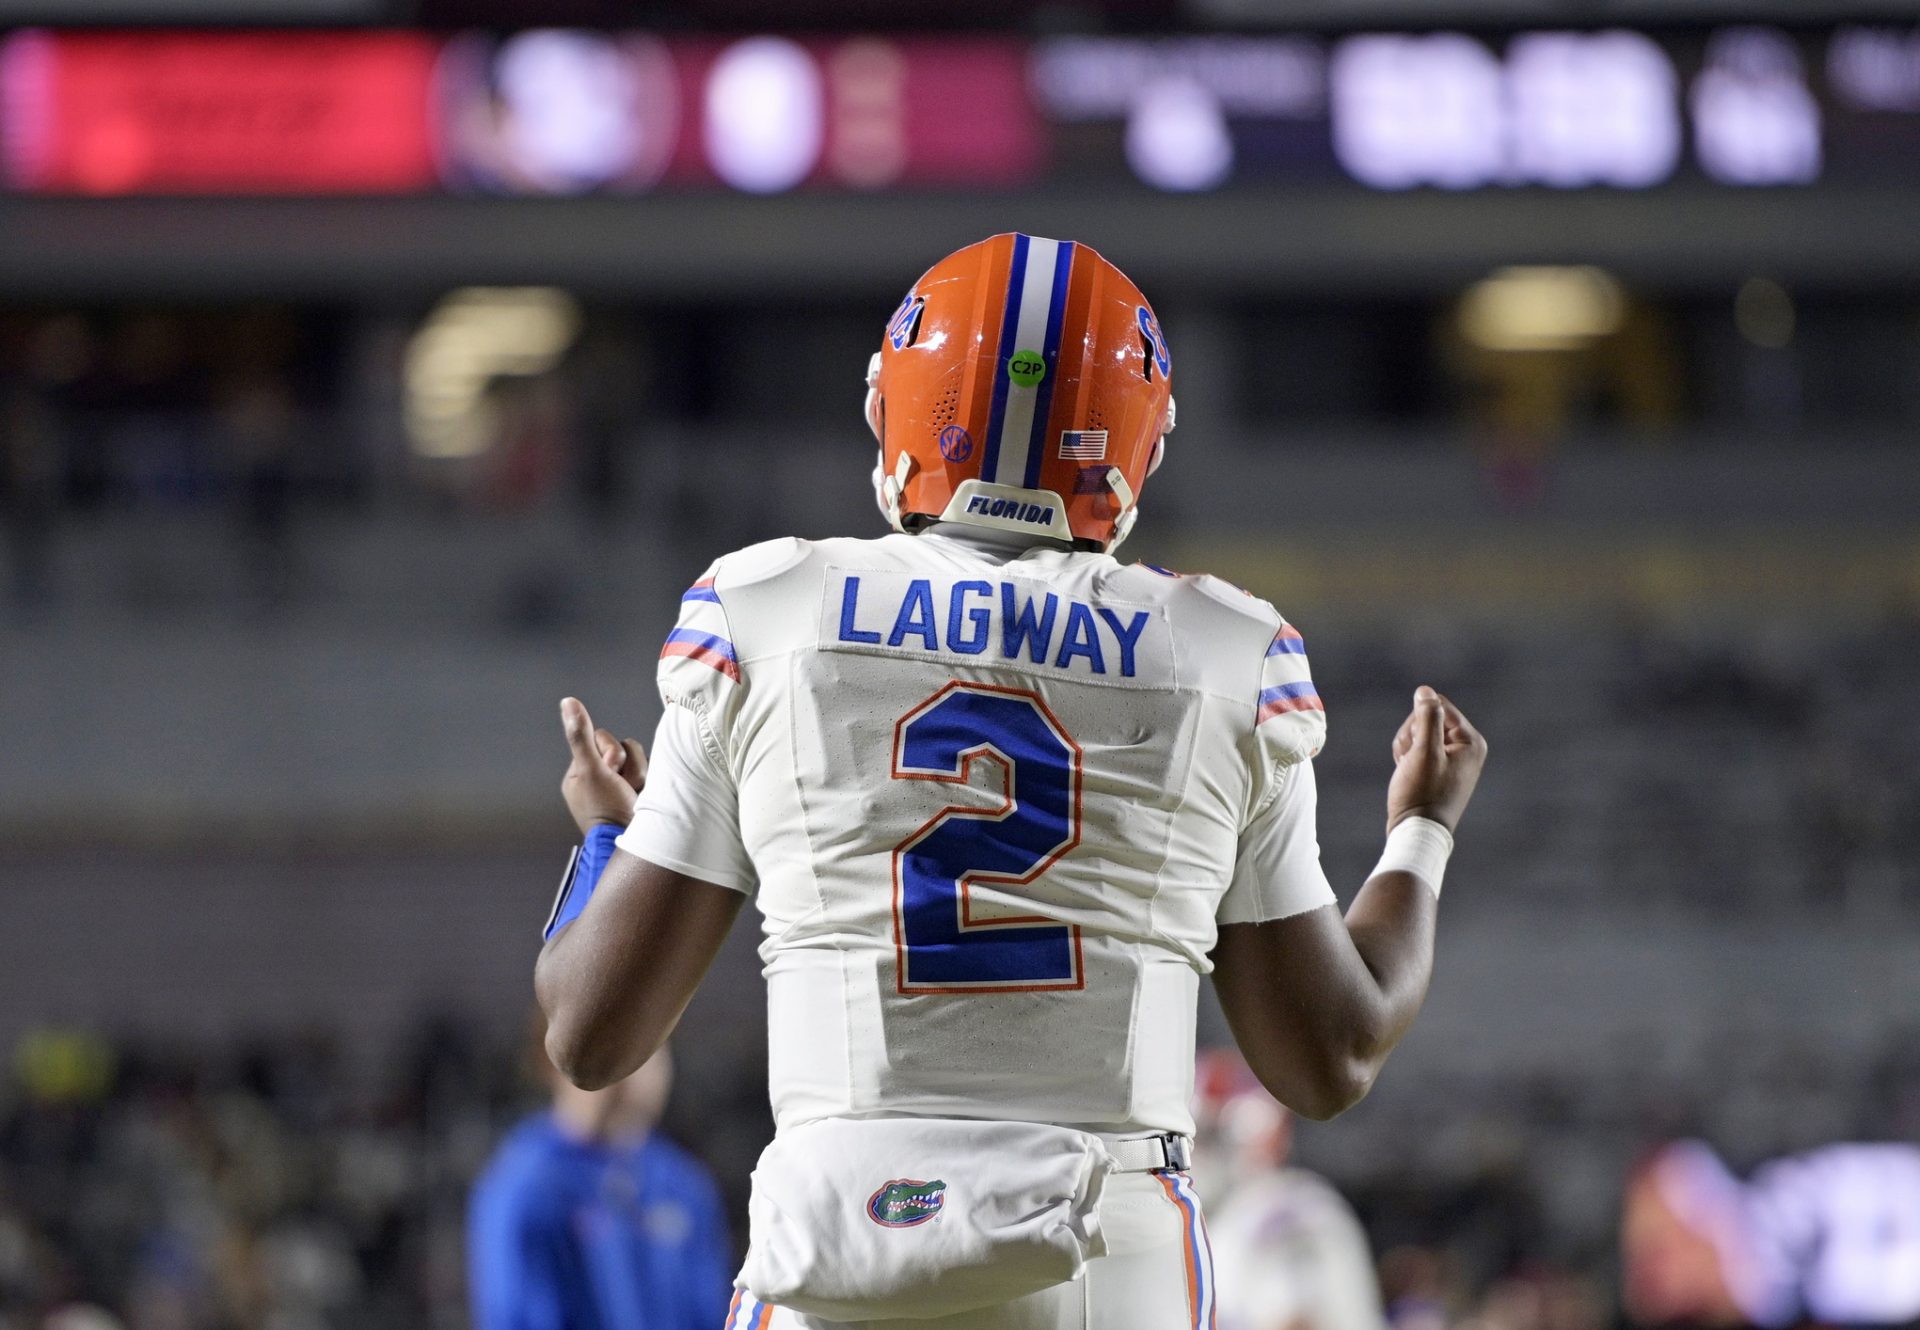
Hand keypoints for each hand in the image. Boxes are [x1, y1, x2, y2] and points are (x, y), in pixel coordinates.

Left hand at [560, 697, 647, 834]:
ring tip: (633, 794)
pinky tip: (642, 798)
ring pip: (637, 758)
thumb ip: (581, 736)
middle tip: (621, 786)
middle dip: (626, 764)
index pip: (601, 739)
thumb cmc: (606, 809)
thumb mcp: (591, 769)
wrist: (633, 842)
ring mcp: (619, 787)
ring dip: (638, 774)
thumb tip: (568, 702)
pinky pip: (649, 771)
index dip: (610, 752)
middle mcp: (599, 778)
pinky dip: (648, 782)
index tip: (608, 771)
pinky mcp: (638, 793)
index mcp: (580, 773)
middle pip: (621, 747)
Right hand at [1385, 686, 1486, 834]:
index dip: (1418, 722)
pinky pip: (1418, 749)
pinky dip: (1407, 758)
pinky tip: (1407, 774)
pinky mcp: (1439, 768)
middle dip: (1411, 736)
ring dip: (1406, 748)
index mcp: (1471, 741)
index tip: (1418, 749)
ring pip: (1418, 733)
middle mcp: (1466, 748)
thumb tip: (1425, 691)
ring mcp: (1452, 759)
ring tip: (1407, 771)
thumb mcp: (1424, 751)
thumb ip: (1427, 717)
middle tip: (1409, 762)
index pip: (1438, 706)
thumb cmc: (1421, 793)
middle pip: (1427, 718)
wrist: (1416, 832)